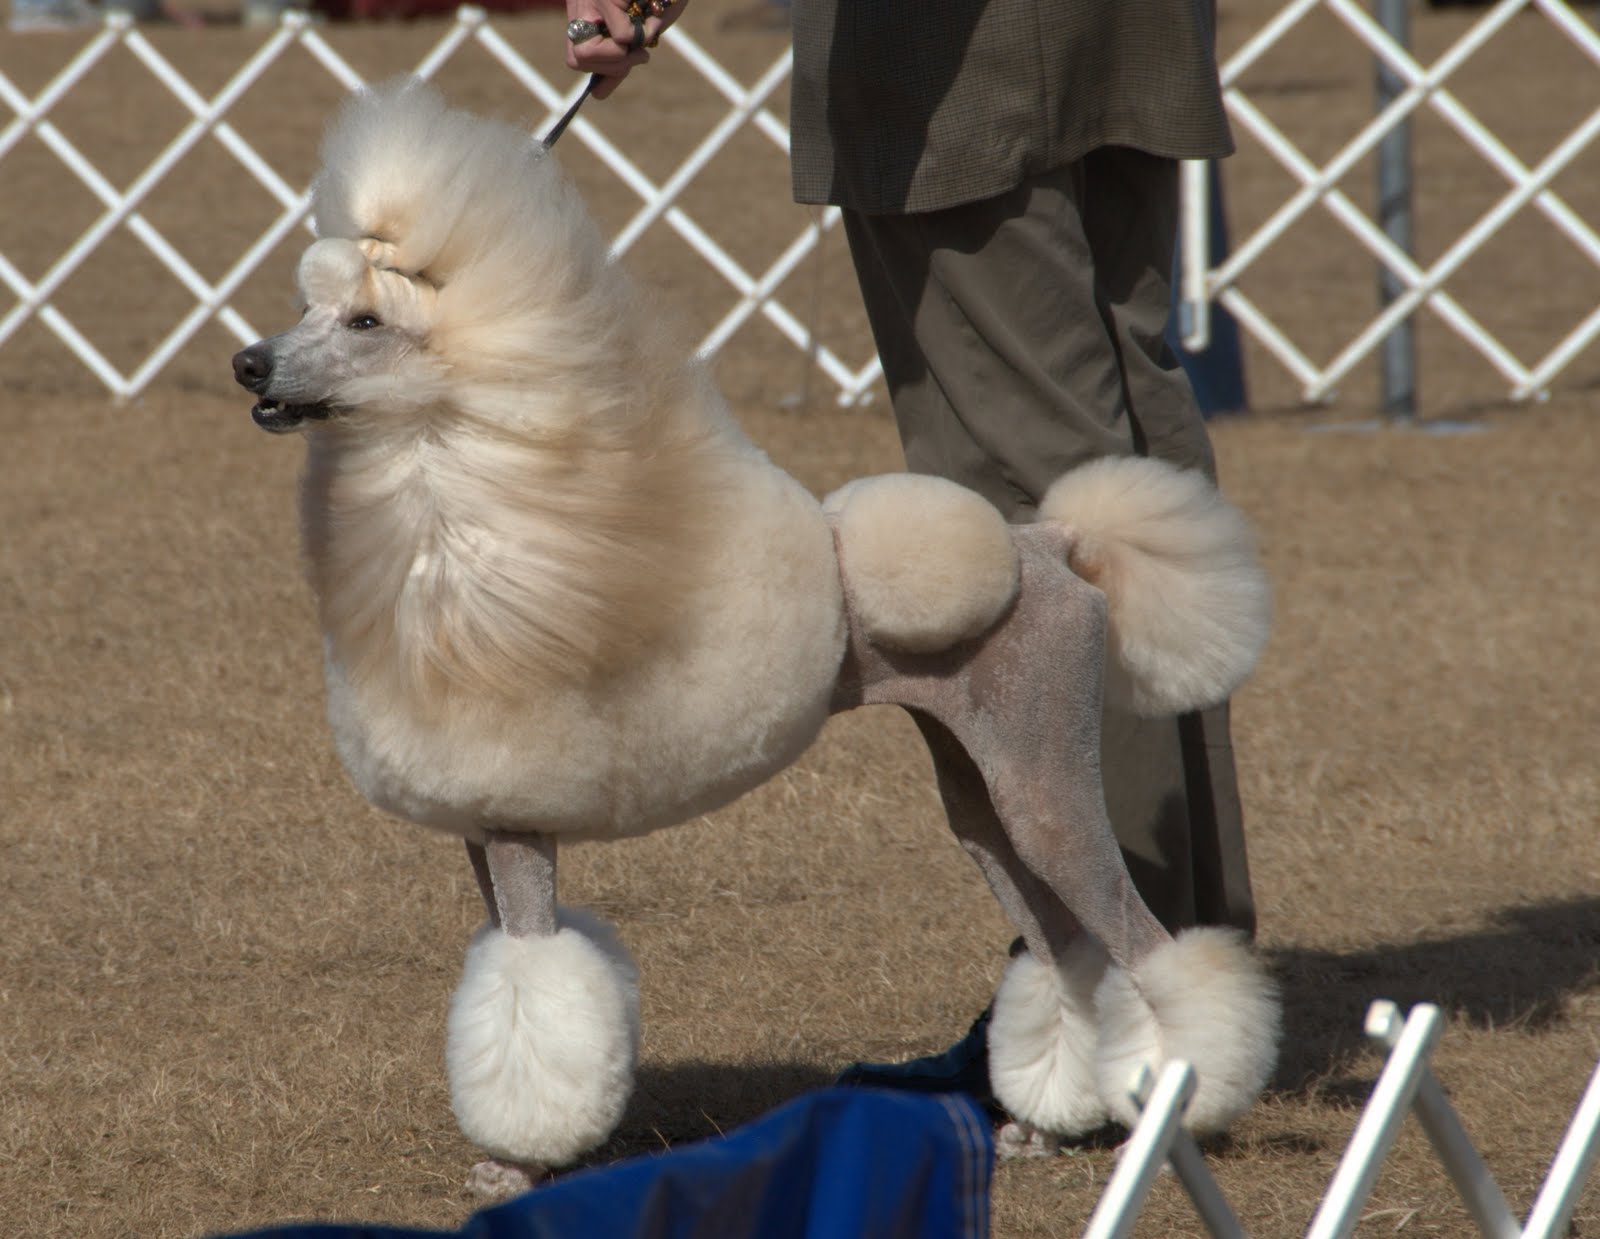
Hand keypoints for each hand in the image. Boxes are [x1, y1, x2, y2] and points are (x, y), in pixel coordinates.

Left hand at [564, 0, 688, 98]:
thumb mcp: (638, 33)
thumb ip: (619, 61)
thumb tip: (597, 94)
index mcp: (586, 13)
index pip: (576, 58)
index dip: (601, 70)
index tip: (628, 63)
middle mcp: (581, 4)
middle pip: (576, 60)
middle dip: (611, 66)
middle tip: (639, 54)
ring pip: (589, 52)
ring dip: (625, 54)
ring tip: (647, 30)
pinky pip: (620, 35)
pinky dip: (643, 33)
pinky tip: (653, 12)